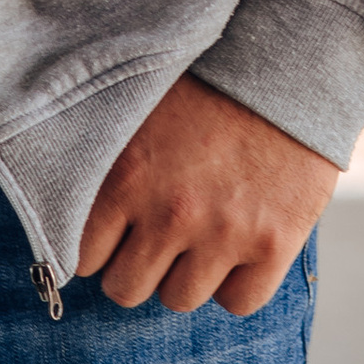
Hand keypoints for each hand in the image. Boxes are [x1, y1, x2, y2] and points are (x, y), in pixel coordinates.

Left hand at [75, 70, 338, 316]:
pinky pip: (238, 302)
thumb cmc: (207, 79)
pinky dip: (236, 283)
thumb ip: (112, 162)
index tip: (115, 232)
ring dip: (185, 273)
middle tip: (156, 236)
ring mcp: (223, 234)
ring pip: (180, 299)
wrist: (288, 61)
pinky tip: (238, 246)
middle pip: (126, 289)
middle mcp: (170, 213)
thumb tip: (75, 205)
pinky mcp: (272, 245)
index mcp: (128, 176)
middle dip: (137, 265)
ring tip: (201, 232)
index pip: (84, 256)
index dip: (100, 247)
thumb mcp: (143, 108)